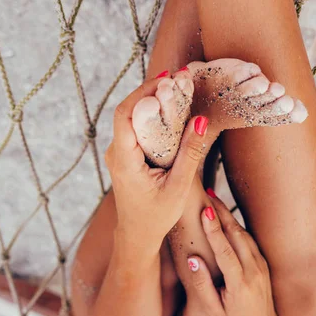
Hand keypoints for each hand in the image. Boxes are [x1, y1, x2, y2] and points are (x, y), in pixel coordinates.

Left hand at [105, 77, 207, 248]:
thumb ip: (189, 154)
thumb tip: (200, 120)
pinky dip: (152, 117)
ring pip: (131, 118)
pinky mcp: (125, 155)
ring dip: (152, 103)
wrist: (137, 235)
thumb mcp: (178, 188)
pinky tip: (170, 112)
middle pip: (128, 111)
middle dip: (151, 92)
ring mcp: (118, 153)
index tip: (166, 80)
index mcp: (124, 160)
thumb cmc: (156, 217)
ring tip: (176, 90)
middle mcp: (115, 153)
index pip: (125, 115)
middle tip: (177, 80)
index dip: (143, 93)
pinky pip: (135, 129)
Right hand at [185, 195, 284, 315]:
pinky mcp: (263, 262)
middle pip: (237, 235)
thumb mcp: (213, 310)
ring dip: (229, 216)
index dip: (214, 231)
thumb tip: (193, 259)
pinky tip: (225, 216)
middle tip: (207, 196)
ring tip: (213, 200)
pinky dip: (236, 225)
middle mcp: (254, 271)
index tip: (205, 212)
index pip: (226, 252)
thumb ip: (202, 285)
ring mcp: (261, 265)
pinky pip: (249, 239)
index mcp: (240, 284)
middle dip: (222, 213)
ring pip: (244, 234)